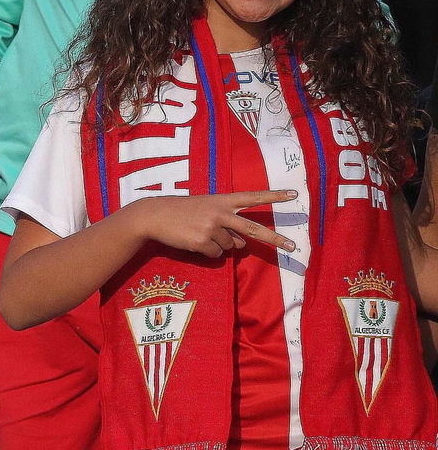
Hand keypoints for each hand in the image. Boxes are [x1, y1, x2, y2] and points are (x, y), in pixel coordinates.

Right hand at [124, 190, 296, 257]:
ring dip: (219, 245)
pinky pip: (216, 255)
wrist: (155, 216)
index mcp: (223, 200)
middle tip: (294, 246)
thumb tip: (242, 246)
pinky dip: (207, 252)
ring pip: (230, 246)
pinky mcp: (202, 242)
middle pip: (254, 229)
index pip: (253, 197)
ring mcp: (212, 228)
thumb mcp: (206, 211)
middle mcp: (221, 213)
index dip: (274, 196)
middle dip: (275, 238)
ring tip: (200, 234)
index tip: (295, 194)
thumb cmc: (182, 211)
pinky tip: (194, 242)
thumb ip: (227, 224)